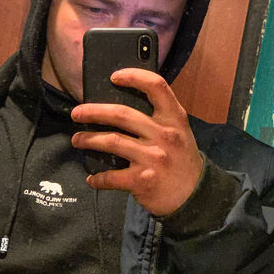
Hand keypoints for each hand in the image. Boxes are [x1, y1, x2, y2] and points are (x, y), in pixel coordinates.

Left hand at [71, 68, 202, 216]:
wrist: (195, 196)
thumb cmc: (182, 161)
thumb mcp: (180, 133)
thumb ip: (160, 119)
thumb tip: (121, 109)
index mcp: (174, 119)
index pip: (157, 87)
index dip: (134, 76)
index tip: (114, 76)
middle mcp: (164, 135)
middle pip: (121, 114)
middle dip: (93, 112)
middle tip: (77, 114)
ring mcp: (153, 158)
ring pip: (111, 141)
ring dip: (88, 140)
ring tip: (77, 140)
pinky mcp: (142, 180)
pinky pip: (111, 176)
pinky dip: (98, 178)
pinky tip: (93, 178)